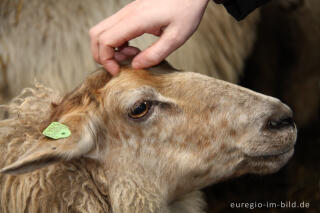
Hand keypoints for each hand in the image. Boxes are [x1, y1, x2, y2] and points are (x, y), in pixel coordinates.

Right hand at [89, 0, 208, 74]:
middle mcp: (127, 13)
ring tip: (131, 55)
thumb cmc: (187, 11)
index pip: (105, 40)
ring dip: (108, 48)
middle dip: (101, 55)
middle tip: (120, 66)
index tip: (118, 71)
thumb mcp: (176, 37)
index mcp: (137, 19)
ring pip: (102, 30)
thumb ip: (155, 54)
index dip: (106, 60)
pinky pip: (112, 27)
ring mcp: (128, 11)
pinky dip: (115, 42)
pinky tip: (133, 48)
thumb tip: (135, 66)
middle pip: (96, 34)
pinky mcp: (131, 12)